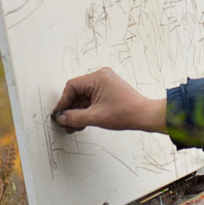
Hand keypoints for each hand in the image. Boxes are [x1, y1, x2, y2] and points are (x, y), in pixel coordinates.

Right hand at [51, 67, 166, 134]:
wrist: (144, 116)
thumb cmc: (126, 112)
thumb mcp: (95, 117)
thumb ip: (74, 118)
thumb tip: (61, 118)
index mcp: (97, 78)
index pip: (72, 87)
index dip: (63, 102)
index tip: (59, 114)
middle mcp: (101, 77)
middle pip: (77, 92)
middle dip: (71, 109)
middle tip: (65, 123)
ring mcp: (105, 84)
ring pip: (84, 98)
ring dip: (78, 112)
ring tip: (73, 127)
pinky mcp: (108, 91)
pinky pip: (92, 99)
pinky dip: (87, 110)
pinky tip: (82, 122)